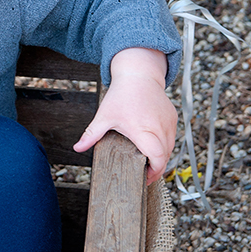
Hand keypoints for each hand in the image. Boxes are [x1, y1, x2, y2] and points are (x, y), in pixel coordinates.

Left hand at [73, 47, 176, 183]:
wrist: (139, 73)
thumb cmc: (122, 94)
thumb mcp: (104, 116)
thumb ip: (91, 134)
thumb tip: (77, 148)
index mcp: (143, 130)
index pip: (157, 157)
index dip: (154, 171)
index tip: (145, 178)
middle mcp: (160, 127)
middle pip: (165, 157)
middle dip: (156, 168)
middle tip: (145, 174)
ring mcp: (168, 123)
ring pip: (171, 148)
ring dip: (162, 157)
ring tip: (149, 162)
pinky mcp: (172, 118)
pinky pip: (172, 137)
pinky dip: (165, 145)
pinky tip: (154, 146)